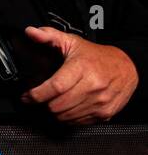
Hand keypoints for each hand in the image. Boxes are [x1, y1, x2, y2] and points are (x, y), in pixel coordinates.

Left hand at [20, 26, 138, 123]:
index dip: (36, 94)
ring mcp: (100, 101)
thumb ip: (49, 36)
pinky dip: (69, 117)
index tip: (26, 96)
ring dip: (55, 111)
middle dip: (44, 103)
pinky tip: (68, 106)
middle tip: (42, 98)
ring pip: (66, 116)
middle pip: (57, 105)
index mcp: (82, 68)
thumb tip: (31, 32)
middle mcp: (93, 86)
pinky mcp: (105, 112)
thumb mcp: (73, 42)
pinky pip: (78, 122)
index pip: (55, 87)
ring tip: (55, 101)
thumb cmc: (97, 57)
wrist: (128, 68)